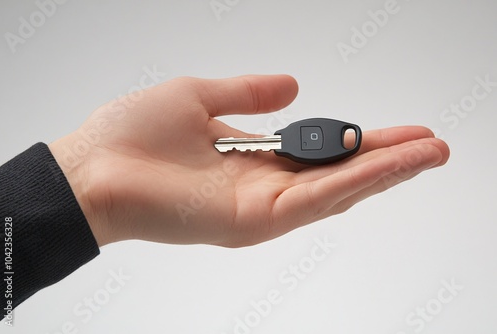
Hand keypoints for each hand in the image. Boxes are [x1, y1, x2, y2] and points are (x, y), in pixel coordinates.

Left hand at [49, 75, 448, 247]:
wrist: (93, 168)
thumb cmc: (134, 133)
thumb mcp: (200, 96)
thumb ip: (248, 94)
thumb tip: (293, 86)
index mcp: (253, 157)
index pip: (318, 152)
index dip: (359, 140)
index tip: (398, 129)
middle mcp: (262, 186)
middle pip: (336, 176)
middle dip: (386, 160)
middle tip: (432, 145)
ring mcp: (260, 208)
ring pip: (335, 191)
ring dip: (384, 172)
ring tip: (429, 153)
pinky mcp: (251, 222)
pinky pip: (312, 201)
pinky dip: (354, 183)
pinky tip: (390, 166)